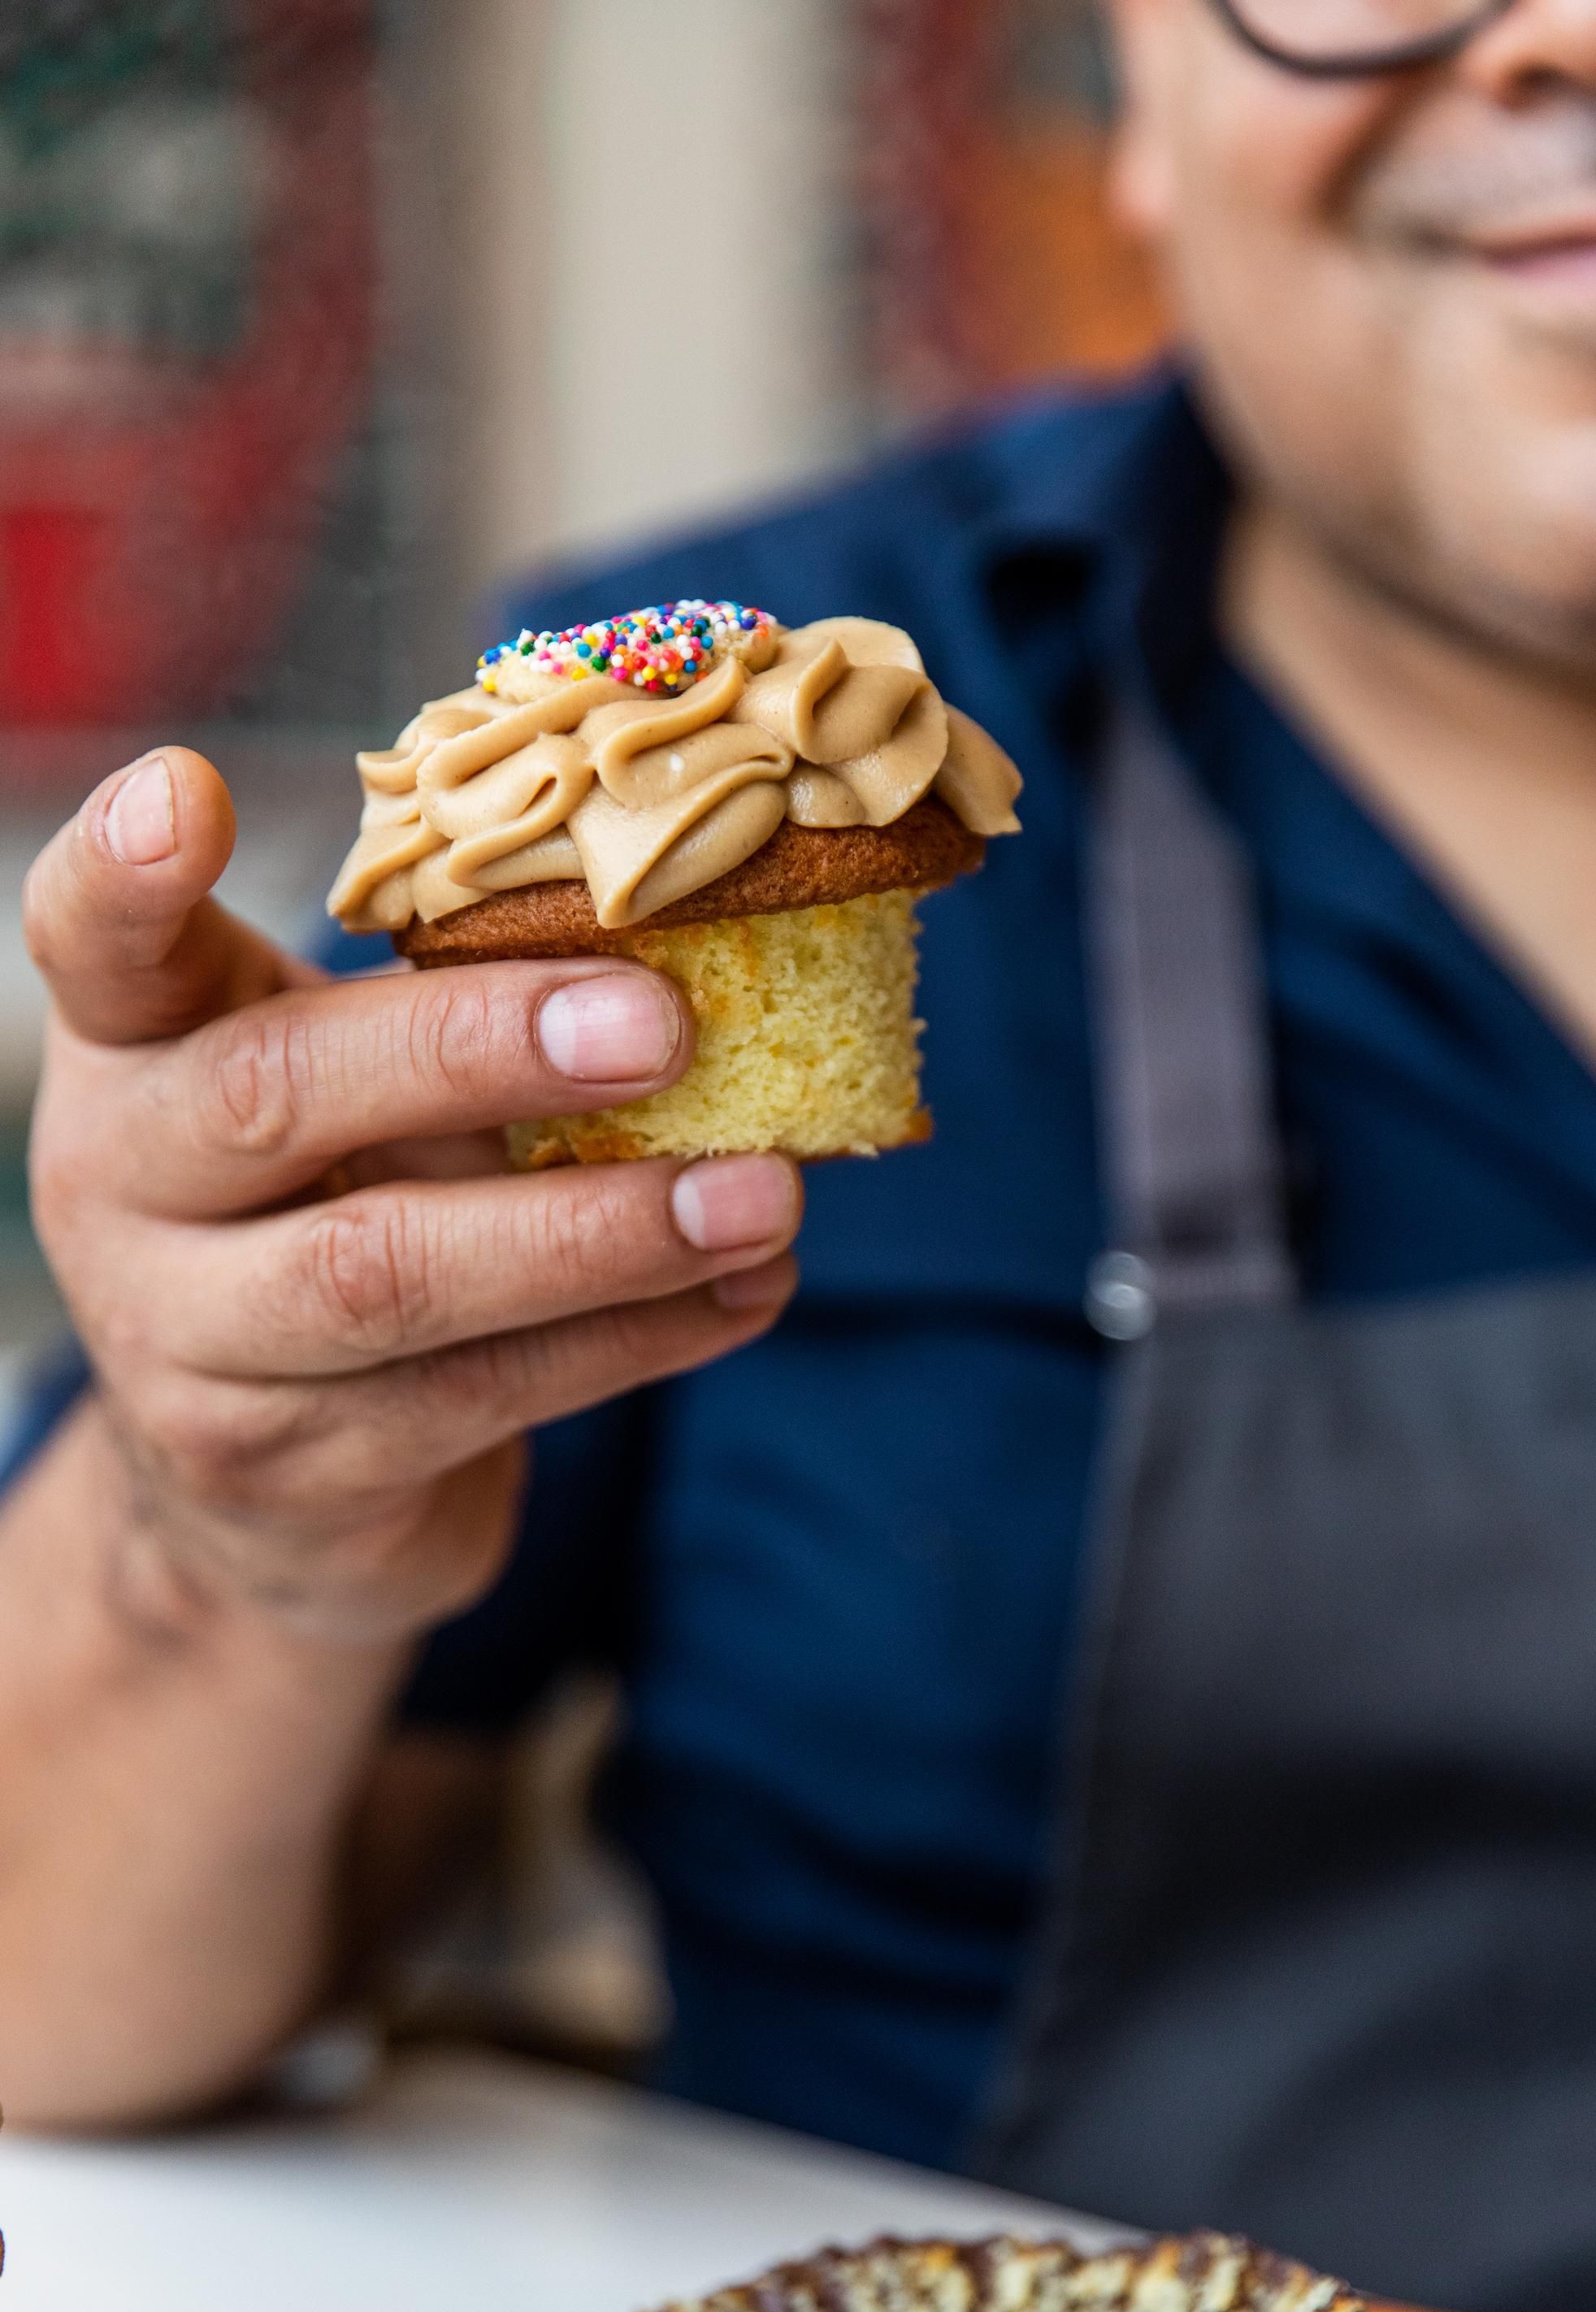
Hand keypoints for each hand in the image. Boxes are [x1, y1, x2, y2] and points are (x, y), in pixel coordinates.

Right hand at [25, 749, 801, 1642]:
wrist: (265, 1495)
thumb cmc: (336, 1215)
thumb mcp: (355, 1095)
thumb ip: (449, 1019)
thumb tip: (706, 961)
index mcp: (136, 1047)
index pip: (93, 942)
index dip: (128, 871)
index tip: (190, 790)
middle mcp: (122, 1187)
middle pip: (274, 1094)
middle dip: (479, 1050)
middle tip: (661, 1026)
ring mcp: (188, 1345)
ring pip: (390, 1276)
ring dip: (601, 1233)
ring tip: (761, 1194)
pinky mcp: (289, 1470)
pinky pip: (483, 1394)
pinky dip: (638, 1338)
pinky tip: (744, 1290)